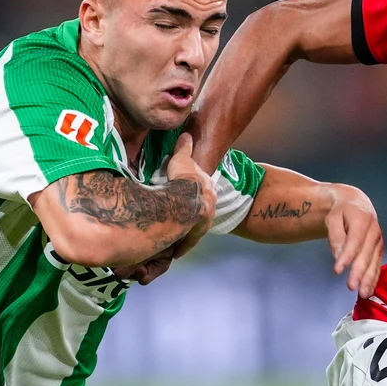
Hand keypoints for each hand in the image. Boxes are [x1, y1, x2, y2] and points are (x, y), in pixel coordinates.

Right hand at [162, 132, 215, 251]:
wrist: (185, 200)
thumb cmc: (184, 179)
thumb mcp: (182, 159)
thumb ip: (184, 148)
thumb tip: (186, 134)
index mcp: (208, 188)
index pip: (204, 189)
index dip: (196, 191)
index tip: (190, 195)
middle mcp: (210, 206)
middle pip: (203, 210)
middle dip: (195, 213)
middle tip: (184, 216)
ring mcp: (204, 221)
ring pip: (196, 227)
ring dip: (188, 231)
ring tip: (177, 234)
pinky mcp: (195, 234)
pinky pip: (187, 240)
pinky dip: (182, 245)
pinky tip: (176, 251)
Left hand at [326, 184, 384, 298]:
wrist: (356, 205)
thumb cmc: (341, 212)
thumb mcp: (332, 217)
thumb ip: (335, 235)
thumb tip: (338, 255)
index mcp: (362, 219)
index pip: (355, 240)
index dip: (347, 256)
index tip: (337, 270)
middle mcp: (374, 230)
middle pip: (366, 253)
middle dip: (359, 272)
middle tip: (351, 287)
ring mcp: (379, 240)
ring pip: (374, 261)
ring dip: (369, 278)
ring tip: (363, 294)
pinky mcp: (379, 248)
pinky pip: (377, 264)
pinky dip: (374, 277)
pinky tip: (370, 289)